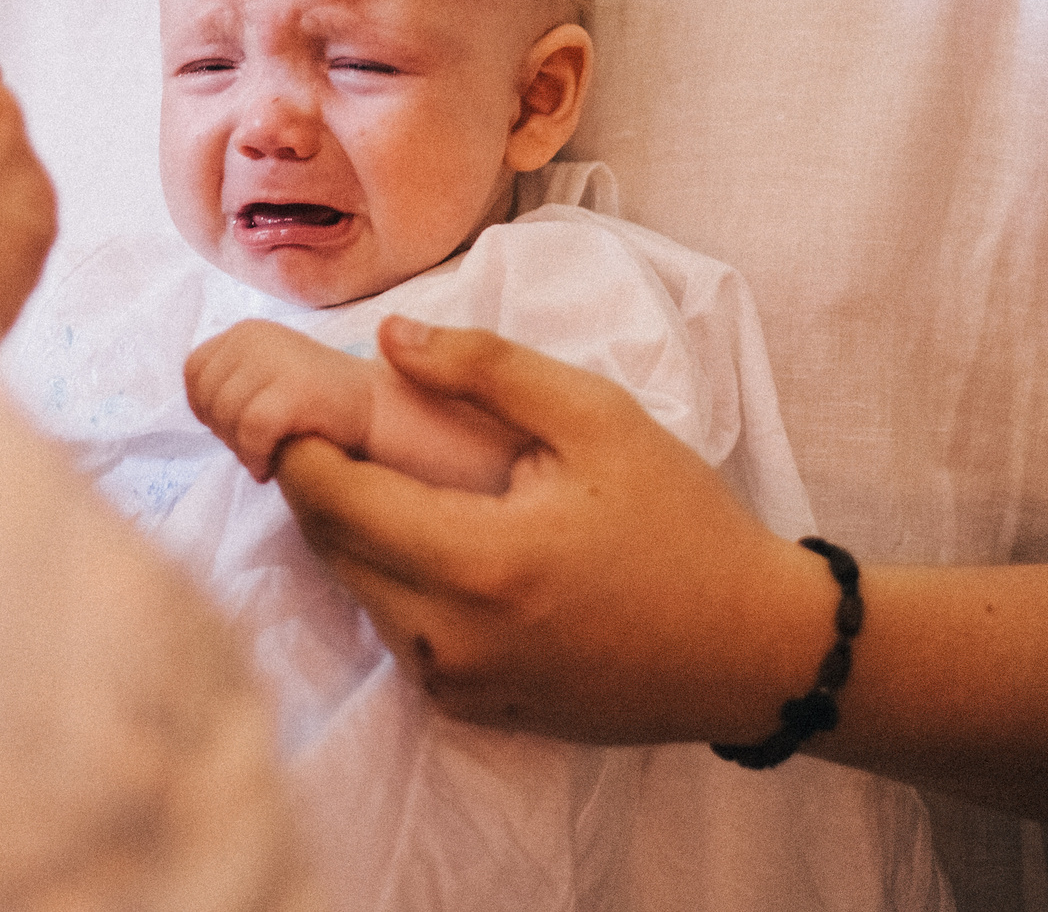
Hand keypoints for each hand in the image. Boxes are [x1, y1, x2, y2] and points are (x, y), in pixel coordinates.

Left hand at [187, 319, 375, 480]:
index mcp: (245, 332)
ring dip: (240, 448)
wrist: (376, 409)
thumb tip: (200, 413)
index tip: (237, 428)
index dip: (207, 408)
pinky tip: (270, 466)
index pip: (194, 371)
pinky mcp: (296, 388)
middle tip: (255, 448)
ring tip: (265, 456)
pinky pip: (252, 431)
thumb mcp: (263, 379)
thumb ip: (229, 386)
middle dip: (224, 432)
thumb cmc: (316, 406)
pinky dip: (255, 456)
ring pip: (226, 415)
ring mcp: (275, 359)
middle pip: (206, 396)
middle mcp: (256, 336)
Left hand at [274, 316, 831, 743]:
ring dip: (351, 531)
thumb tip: (387, 338)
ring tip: (386, 471)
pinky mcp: (471, 709)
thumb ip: (485, 368)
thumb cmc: (680, 520)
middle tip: (336, 424)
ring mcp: (457, 684)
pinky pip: (396, 632)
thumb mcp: (596, 417)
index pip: (331, 498)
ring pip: (355, 593)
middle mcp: (451, 638)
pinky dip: (391, 579)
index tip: (300, 400)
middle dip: (316, 481)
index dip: (297, 443)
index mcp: (478, 561)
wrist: (750, 647)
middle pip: (328, 547)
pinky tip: (433, 534)